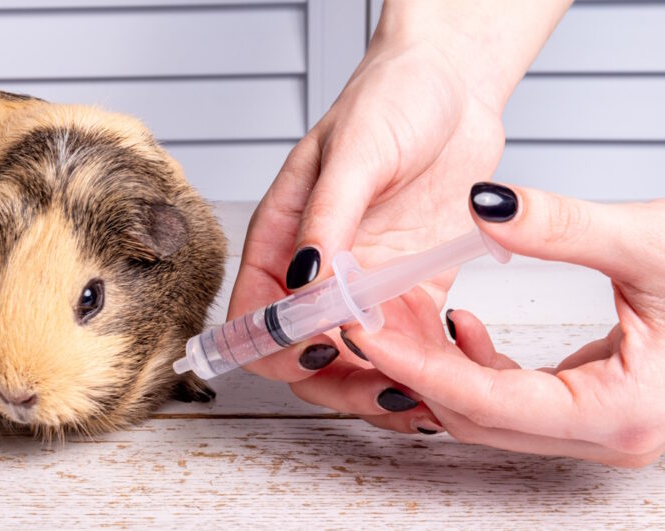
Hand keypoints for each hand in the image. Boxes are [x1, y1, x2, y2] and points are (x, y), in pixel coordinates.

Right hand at [228, 22, 506, 432]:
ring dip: (377, 387)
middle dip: (335, 382)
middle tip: (381, 386)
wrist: (453, 85)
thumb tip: (305, 283)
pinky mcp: (412, 290)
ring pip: (353, 363)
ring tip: (419, 398)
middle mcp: (316, 273)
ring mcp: (364, 285)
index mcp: (282, 240)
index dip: (277, 348)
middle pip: (302, 356)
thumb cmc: (390, 100)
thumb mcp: (353, 153)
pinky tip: (445, 375)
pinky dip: (420, 371)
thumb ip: (327, 220)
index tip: (320, 348)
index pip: (255, 318)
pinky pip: (407, 347)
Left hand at [344, 183, 664, 466]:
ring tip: (394, 313)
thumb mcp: (651, 243)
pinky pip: (516, 402)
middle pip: (476, 416)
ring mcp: (606, 430)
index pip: (485, 400)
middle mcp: (612, 436)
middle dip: (412, 366)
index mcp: (623, 413)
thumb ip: (563, 226)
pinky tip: (459, 322)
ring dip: (437, 366)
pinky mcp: (598, 409)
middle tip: (360, 315)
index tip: (361, 327)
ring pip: (490, 414)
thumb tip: (483, 203)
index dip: (414, 363)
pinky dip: (476, 367)